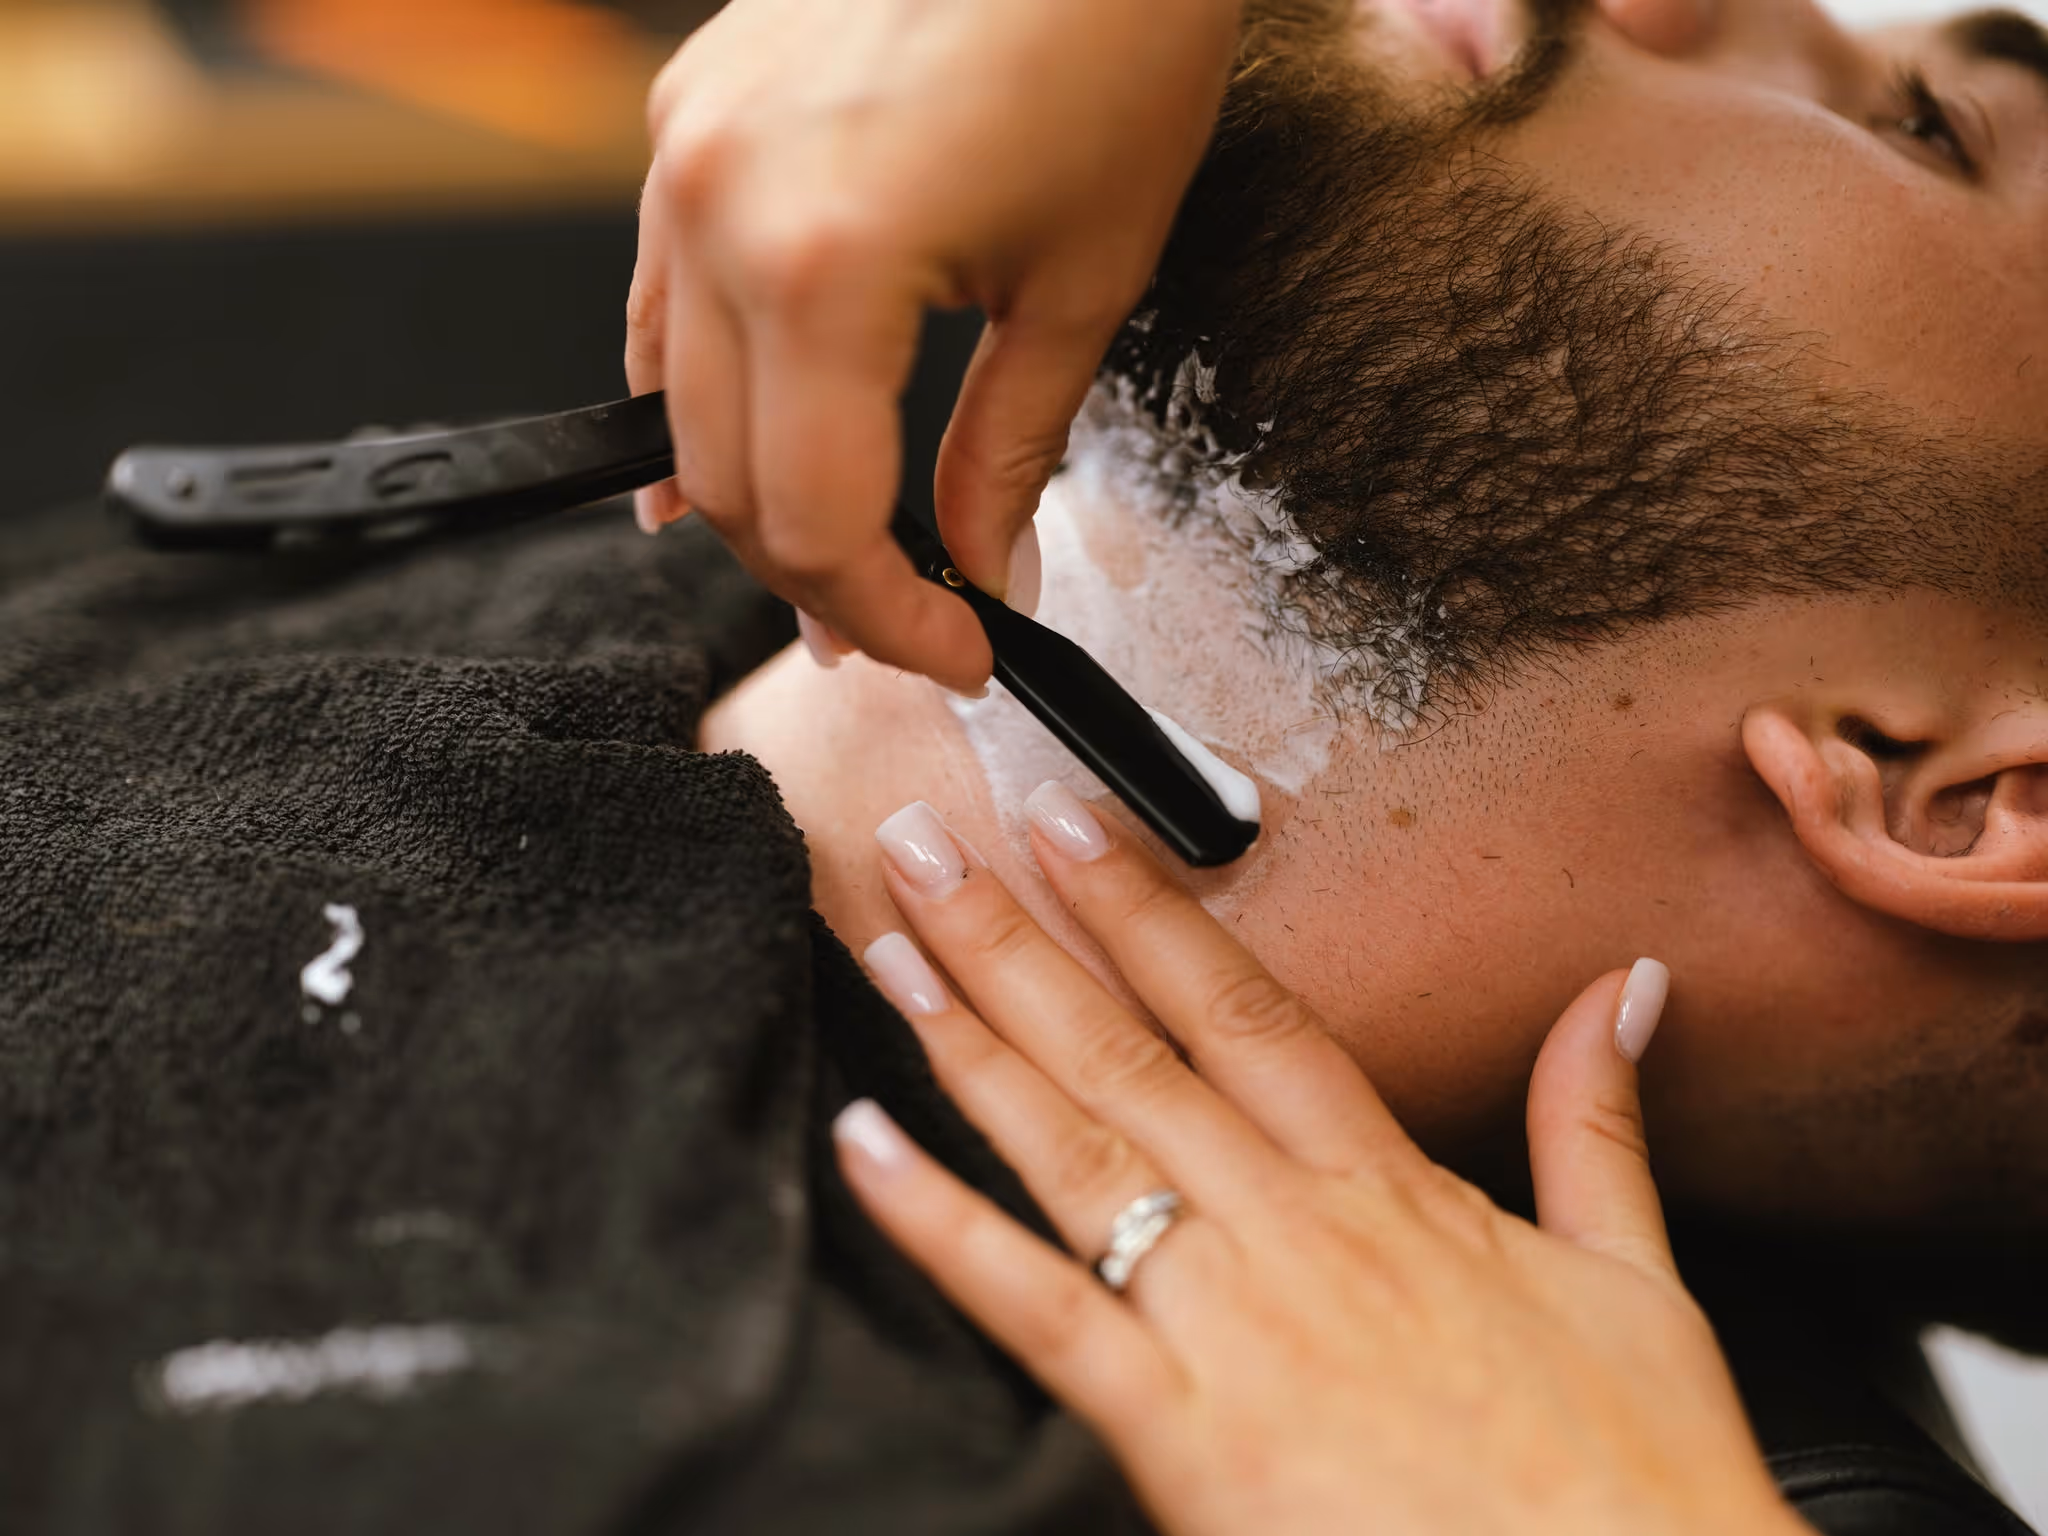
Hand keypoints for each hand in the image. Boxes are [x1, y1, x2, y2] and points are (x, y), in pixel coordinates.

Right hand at [625, 0, 1243, 690]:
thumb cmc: (1111, 38)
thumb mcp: (1082, 283)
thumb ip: (1008, 454)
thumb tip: (984, 572)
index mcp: (821, 265)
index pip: (817, 523)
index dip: (890, 620)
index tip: (958, 654)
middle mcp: (717, 208)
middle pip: (726, 484)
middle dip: (819, 582)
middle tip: (904, 627)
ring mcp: (684, 155)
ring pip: (676, 403)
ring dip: (755, 498)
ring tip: (839, 559)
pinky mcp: (686, 115)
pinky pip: (662, 300)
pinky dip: (703, 391)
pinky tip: (743, 440)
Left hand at [835, 787, 1806, 1535]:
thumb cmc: (1635, 1485)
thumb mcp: (1640, 1282)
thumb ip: (1597, 1125)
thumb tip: (1616, 992)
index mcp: (1393, 1192)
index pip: (1249, 1011)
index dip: (1153, 908)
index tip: (1078, 824)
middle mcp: (1296, 1232)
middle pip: (1133, 1053)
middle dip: (1021, 936)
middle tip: (932, 841)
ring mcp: (1234, 1325)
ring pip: (1078, 1150)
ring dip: (970, 1038)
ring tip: (890, 948)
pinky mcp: (1187, 1434)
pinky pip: (1041, 1312)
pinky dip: (944, 1225)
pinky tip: (869, 1147)